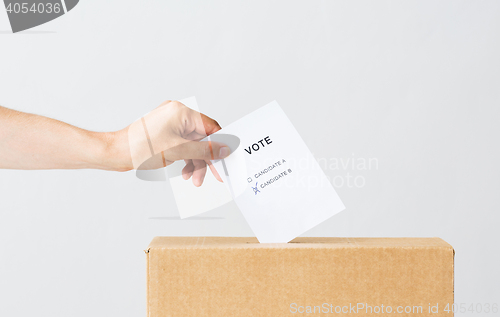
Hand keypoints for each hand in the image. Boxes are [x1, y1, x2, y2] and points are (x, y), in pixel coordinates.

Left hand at [115, 100, 229, 185]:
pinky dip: (186, 159)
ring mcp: (170, 124)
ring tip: (194, 178)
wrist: (116, 153)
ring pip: (192, 144)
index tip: (226, 158)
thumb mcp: (178, 151)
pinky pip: (182, 146)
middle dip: (205, 159)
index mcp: (181, 112)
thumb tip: (223, 149)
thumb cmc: (139, 148)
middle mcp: (177, 115)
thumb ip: (204, 151)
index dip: (219, 144)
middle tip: (214, 175)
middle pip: (201, 138)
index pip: (210, 127)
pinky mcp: (165, 134)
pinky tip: (186, 172)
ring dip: (195, 162)